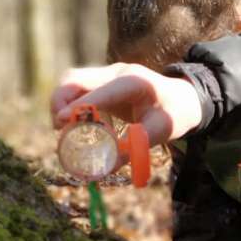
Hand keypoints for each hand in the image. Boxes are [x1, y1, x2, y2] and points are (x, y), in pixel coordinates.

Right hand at [51, 63, 201, 145]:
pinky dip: (68, 104)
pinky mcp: (100, 82)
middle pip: (76, 78)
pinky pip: (76, 88)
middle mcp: (116, 73)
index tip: (61, 120)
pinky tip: (71, 123)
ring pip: (71, 81)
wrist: (182, 98)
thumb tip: (106, 168)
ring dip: (60, 103)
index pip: (102, 91)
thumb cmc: (173, 114)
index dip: (81, 105)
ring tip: (61, 128)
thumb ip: (135, 148)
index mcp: (134, 82)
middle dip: (60, 102)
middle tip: (59, 129)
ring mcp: (106, 75)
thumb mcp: (160, 132)